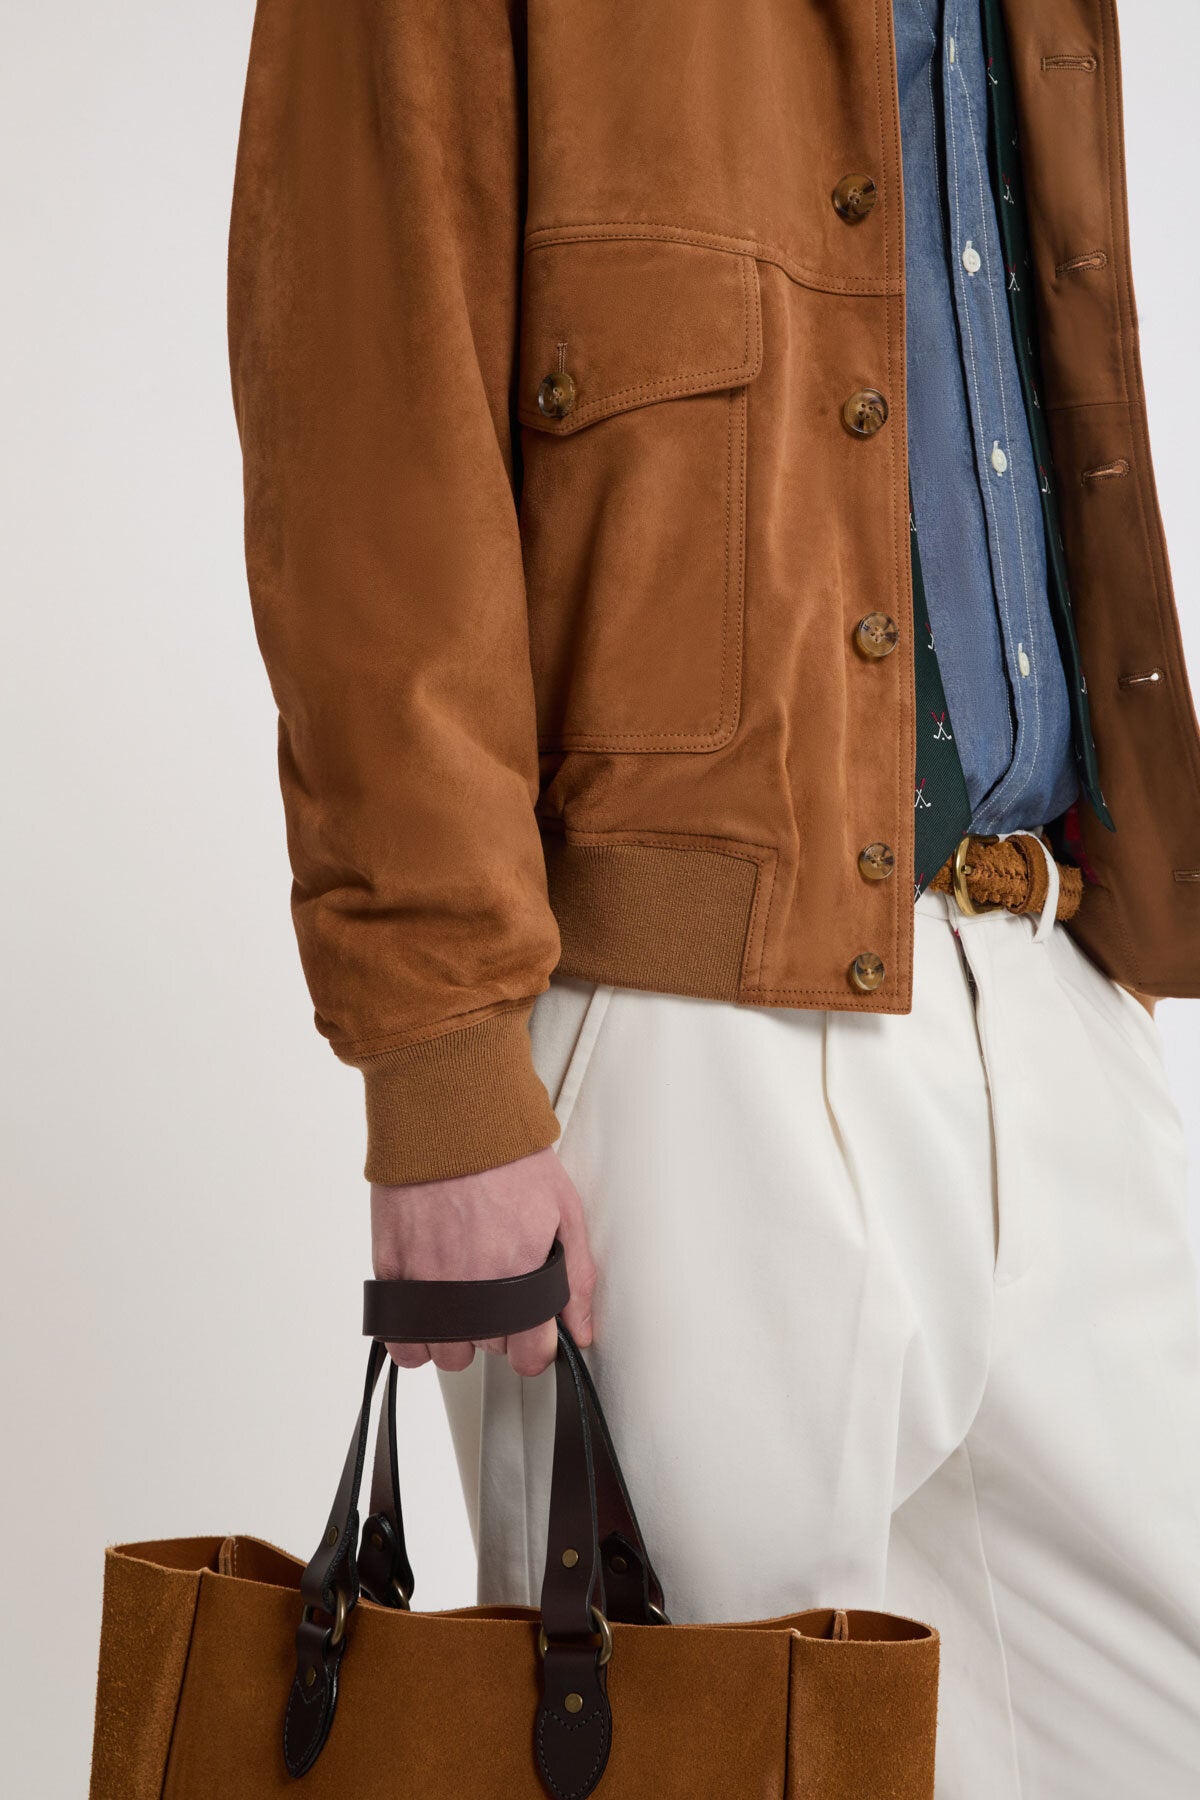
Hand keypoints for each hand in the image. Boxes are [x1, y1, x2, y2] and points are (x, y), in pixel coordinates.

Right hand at [370, 1147, 595, 1377]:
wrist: (450, 1116)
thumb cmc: (507, 1156)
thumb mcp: (564, 1209)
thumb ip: (577, 1278)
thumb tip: (581, 1329)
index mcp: (519, 1274)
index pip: (529, 1355)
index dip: (535, 1348)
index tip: (533, 1336)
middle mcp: (472, 1287)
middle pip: (488, 1348)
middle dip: (498, 1327)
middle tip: (498, 1285)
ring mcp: (427, 1282)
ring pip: (445, 1352)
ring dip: (456, 1334)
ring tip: (463, 1295)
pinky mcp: (392, 1270)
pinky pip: (400, 1337)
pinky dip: (413, 1335)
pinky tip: (428, 1312)